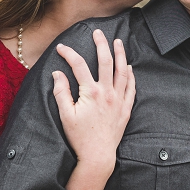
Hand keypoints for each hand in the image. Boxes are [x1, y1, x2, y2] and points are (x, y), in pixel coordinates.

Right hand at [52, 29, 134, 179]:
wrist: (98, 156)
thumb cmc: (79, 137)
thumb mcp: (65, 115)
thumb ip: (61, 92)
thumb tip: (57, 74)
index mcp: (91, 93)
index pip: (78, 66)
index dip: (69, 54)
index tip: (61, 47)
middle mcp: (107, 93)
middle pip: (105, 61)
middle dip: (101, 44)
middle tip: (98, 33)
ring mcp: (119, 100)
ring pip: (122, 71)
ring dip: (120, 54)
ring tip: (118, 42)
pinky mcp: (125, 109)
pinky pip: (131, 87)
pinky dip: (131, 75)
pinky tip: (129, 67)